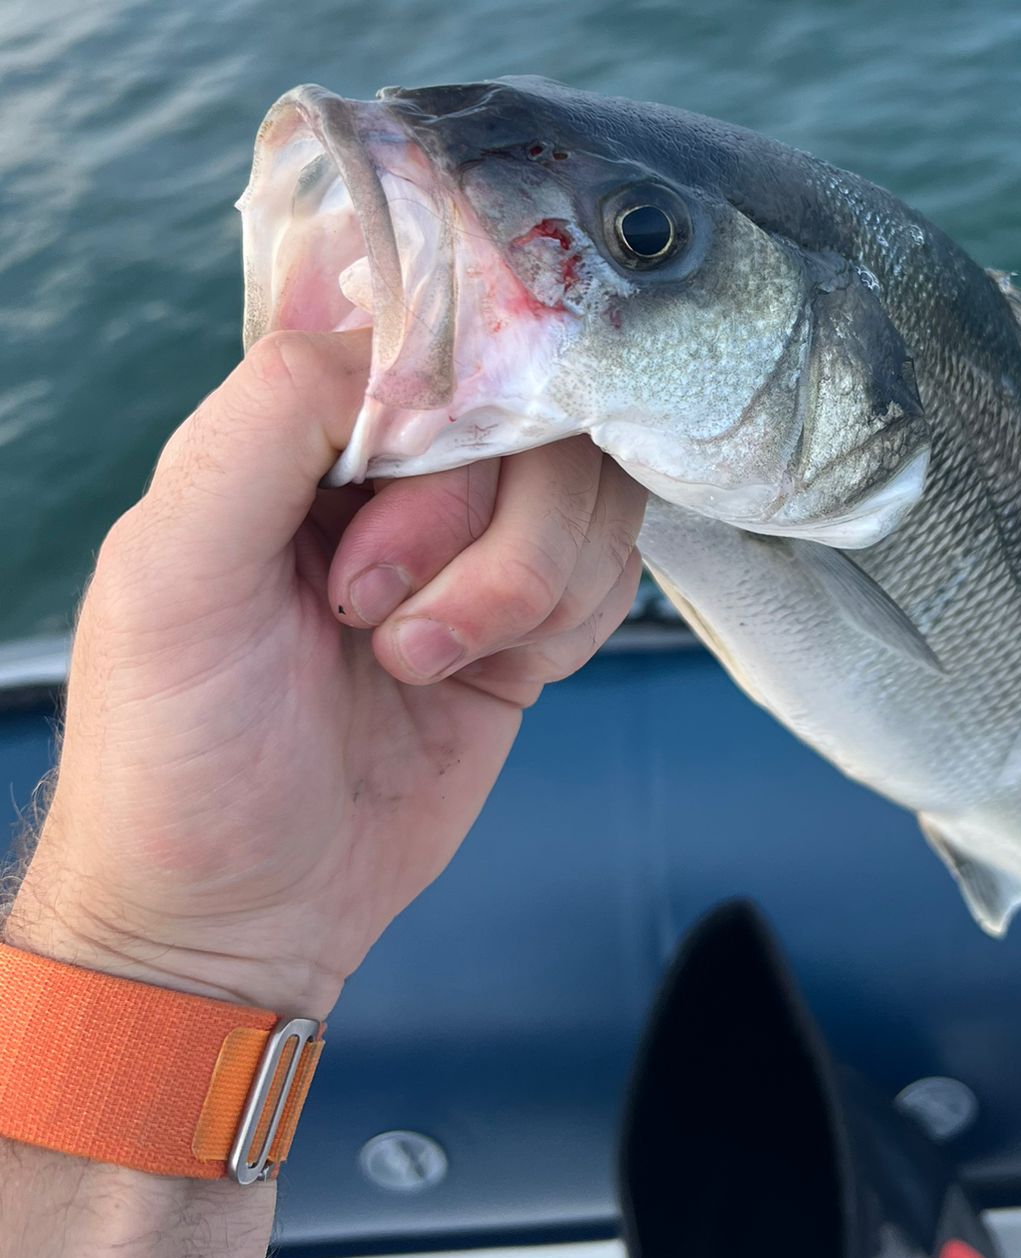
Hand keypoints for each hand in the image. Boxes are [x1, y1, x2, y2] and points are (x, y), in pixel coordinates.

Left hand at [4, 329, 645, 1016]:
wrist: (238, 925)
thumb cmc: (172, 757)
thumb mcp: (173, 571)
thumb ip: (266, 420)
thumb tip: (391, 333)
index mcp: (297, 431)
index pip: (432, 342)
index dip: (447, 413)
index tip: (392, 516)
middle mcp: (392, 471)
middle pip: (531, 412)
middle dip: (474, 529)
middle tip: (372, 614)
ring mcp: (471, 545)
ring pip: (587, 489)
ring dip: (520, 585)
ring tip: (418, 662)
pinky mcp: (528, 621)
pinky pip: (610, 570)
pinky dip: (562, 622)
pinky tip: (485, 673)